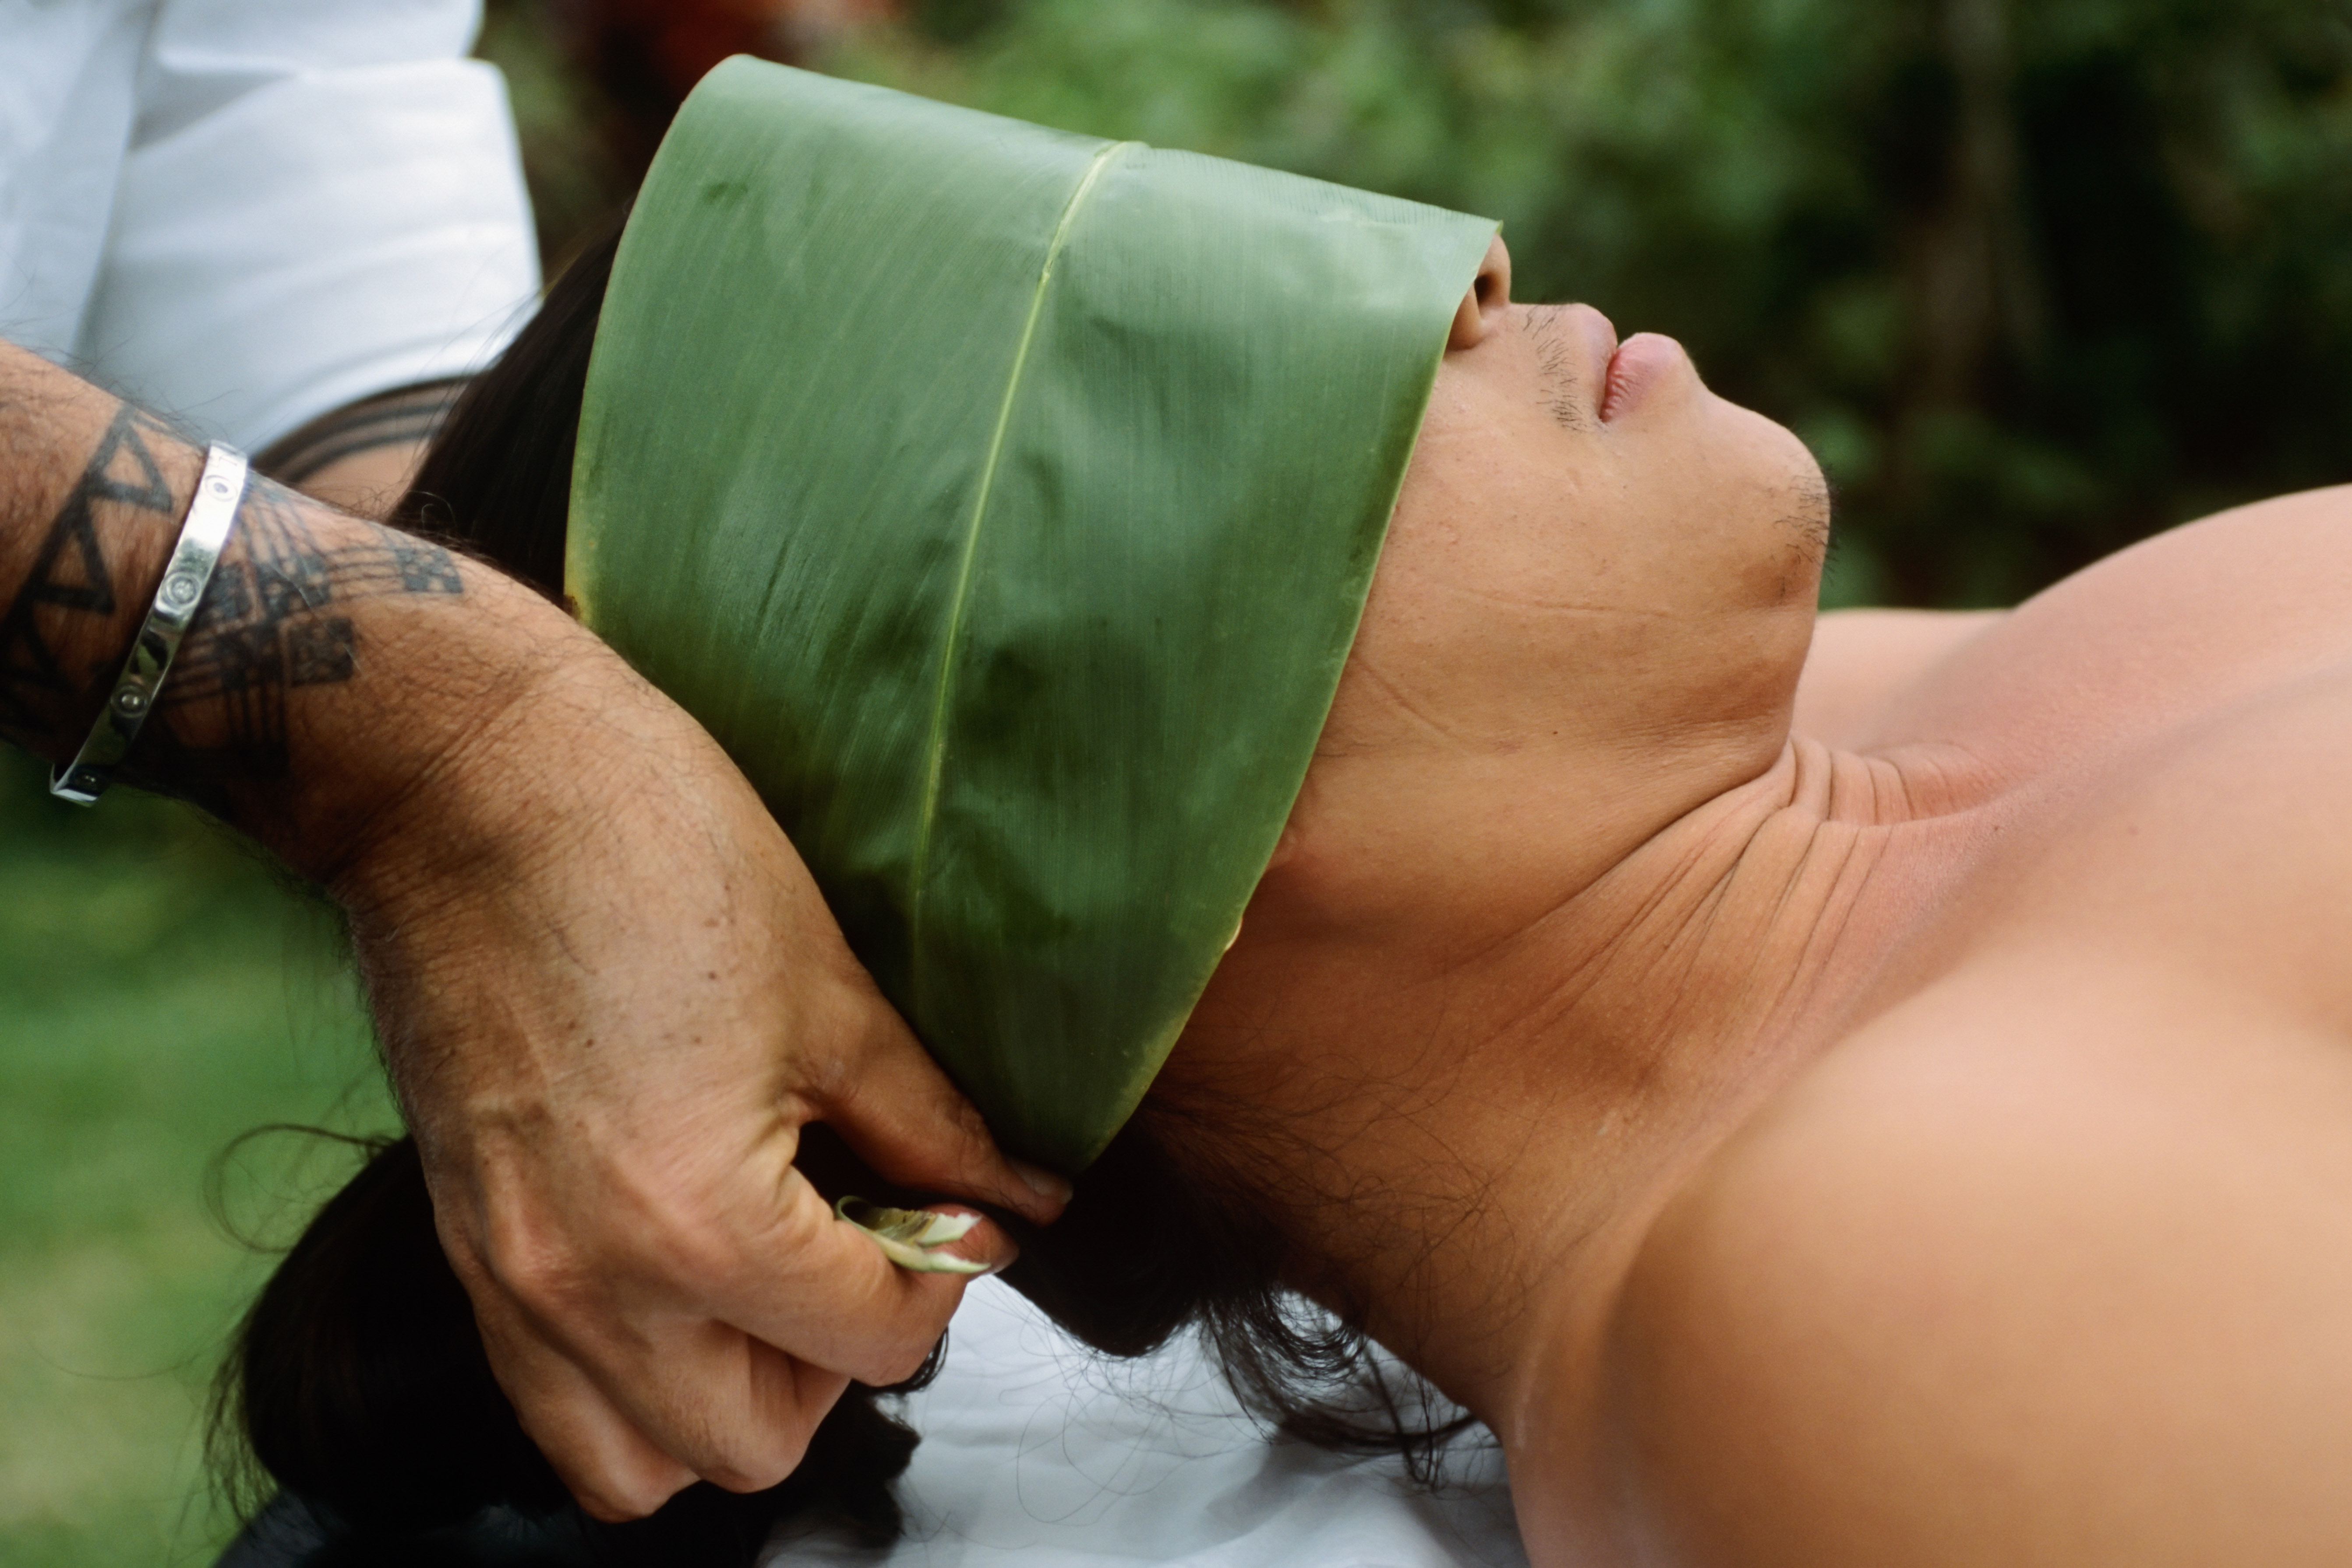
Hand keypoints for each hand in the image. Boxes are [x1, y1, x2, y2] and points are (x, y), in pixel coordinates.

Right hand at [333, 625, 1067, 1517]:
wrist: (465, 777)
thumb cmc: (646, 844)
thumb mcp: (830, 989)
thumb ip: (932, 1123)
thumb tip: (1021, 1197)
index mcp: (698, 1224)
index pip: (874, 1342)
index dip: (944, 1274)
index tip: (953, 1208)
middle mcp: (587, 1288)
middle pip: (754, 1445)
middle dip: (838, 1362)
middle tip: (868, 1251)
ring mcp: (507, 1280)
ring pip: (634, 1462)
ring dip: (725, 1401)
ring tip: (770, 1282)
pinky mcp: (463, 1246)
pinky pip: (550, 1396)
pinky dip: (630, 1377)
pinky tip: (681, 1265)